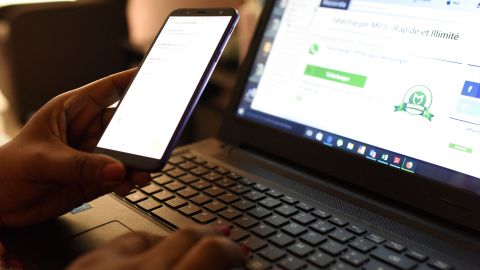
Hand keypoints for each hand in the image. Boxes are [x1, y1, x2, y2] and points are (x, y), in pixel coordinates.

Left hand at [0, 69, 150, 226]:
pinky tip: (129, 184)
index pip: (109, 89)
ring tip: (143, 171)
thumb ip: (80, 165)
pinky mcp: (95, 179)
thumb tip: (116, 167)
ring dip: (138, 162)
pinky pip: (120, 176)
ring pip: (126, 153)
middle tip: (156, 141)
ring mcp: (93, 156)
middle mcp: (87, 131)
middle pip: (125, 125)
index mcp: (72, 111)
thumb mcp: (43, 160)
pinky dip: (128, 181)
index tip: (156, 78)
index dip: (132, 81)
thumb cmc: (7, 169)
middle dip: (142, 132)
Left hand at [67, 225, 247, 269]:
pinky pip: (129, 241)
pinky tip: (157, 253)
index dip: (233, 251)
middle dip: (214, 239)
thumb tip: (222, 267)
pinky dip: (149, 247)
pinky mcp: (85, 261)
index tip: (241, 255)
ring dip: (182, 242)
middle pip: (188, 237)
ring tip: (196, 248)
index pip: (210, 253)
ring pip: (159, 234)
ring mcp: (103, 265)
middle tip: (227, 247)